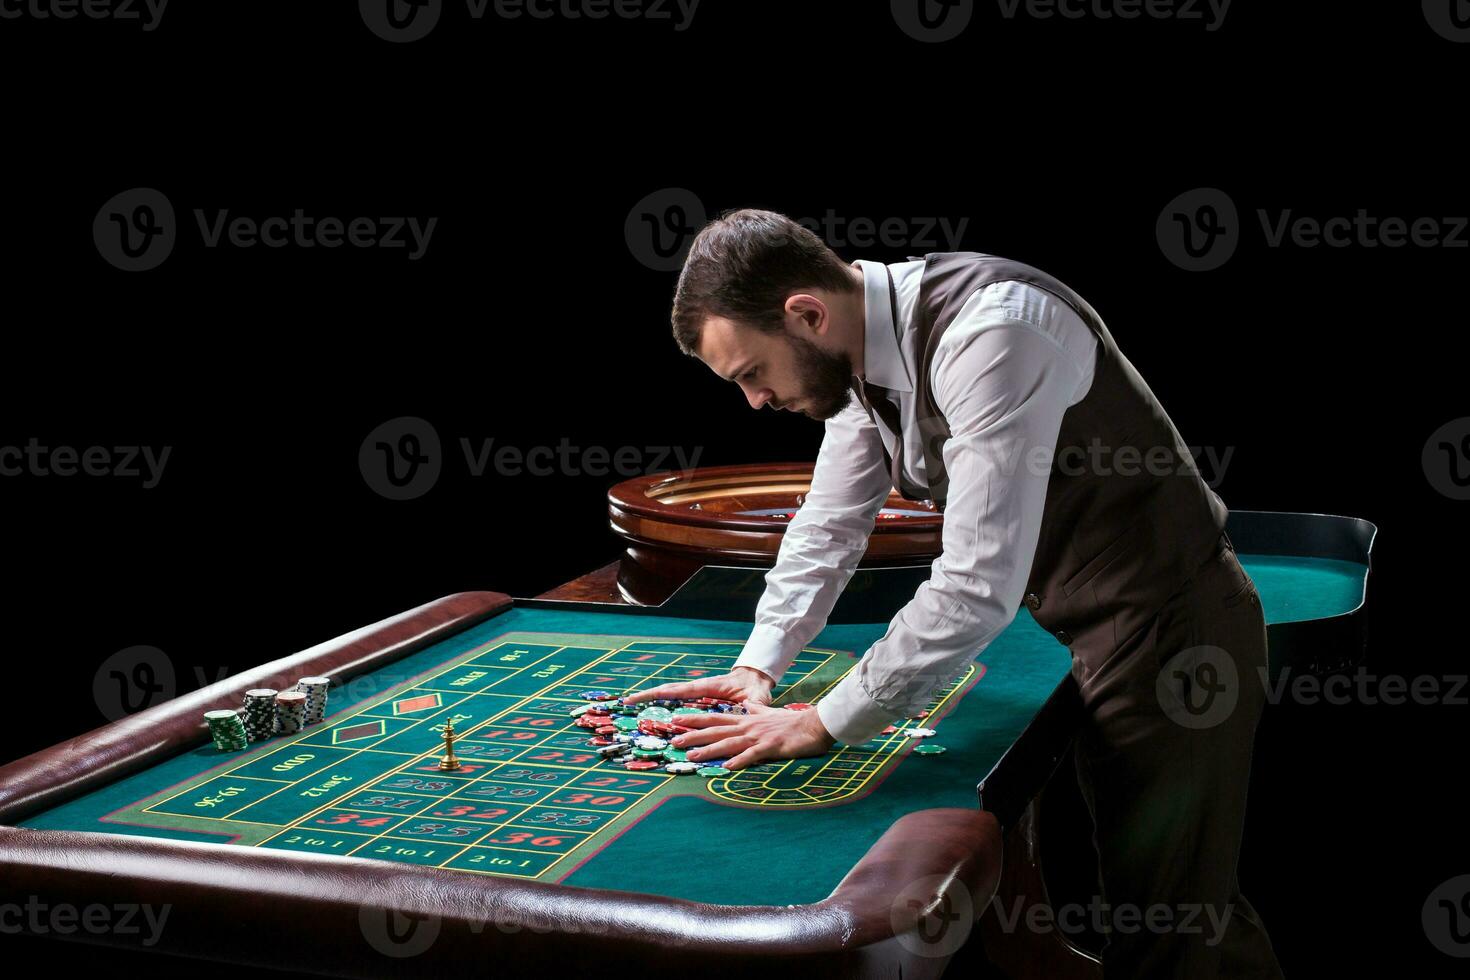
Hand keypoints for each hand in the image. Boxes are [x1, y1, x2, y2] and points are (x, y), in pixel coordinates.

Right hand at [622, 666, 774, 706]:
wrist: (754, 678)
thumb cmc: (754, 689)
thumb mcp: (756, 698)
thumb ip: (754, 705)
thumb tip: (754, 709)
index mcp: (707, 687)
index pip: (680, 690)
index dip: (660, 693)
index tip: (642, 697)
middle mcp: (697, 687)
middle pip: (667, 690)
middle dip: (647, 694)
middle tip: (626, 701)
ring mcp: (696, 691)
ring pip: (669, 694)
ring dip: (651, 698)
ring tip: (632, 704)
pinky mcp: (697, 696)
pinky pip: (676, 698)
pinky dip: (662, 701)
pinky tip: (652, 710)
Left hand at [671, 701, 835, 770]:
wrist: (814, 723)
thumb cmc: (793, 721)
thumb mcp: (770, 712)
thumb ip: (757, 709)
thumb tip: (748, 704)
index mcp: (747, 720)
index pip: (716, 718)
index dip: (696, 719)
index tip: (677, 720)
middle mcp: (748, 727)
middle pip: (716, 730)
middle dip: (694, 736)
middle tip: (674, 741)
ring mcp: (758, 737)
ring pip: (729, 743)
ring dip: (709, 750)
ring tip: (692, 757)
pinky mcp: (771, 747)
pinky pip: (752, 755)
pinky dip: (738, 761)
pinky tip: (726, 767)